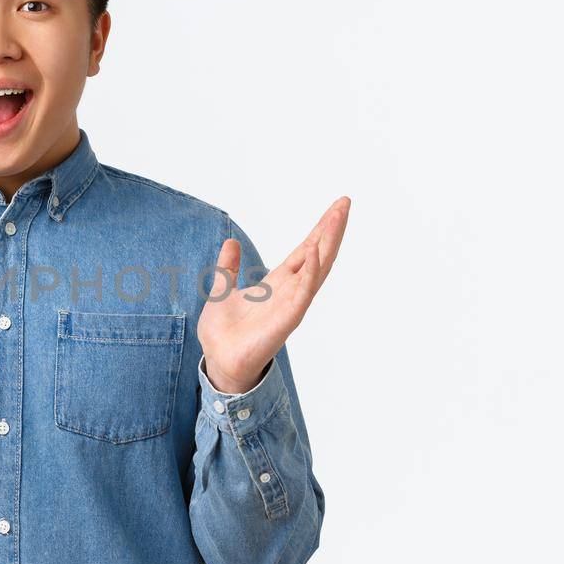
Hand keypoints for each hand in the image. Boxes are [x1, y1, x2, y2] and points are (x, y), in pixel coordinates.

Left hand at [197, 197, 350, 393]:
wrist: (218, 361)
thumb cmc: (223, 334)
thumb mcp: (221, 290)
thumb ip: (228, 268)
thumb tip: (231, 243)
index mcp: (278, 283)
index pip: (304, 250)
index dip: (319, 229)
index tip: (335, 208)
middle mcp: (290, 291)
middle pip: (317, 254)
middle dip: (331, 229)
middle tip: (346, 203)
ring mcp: (292, 304)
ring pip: (316, 269)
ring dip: (328, 243)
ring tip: (338, 217)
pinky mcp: (287, 320)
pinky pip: (303, 292)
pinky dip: (310, 272)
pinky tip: (314, 252)